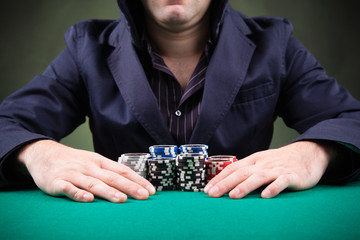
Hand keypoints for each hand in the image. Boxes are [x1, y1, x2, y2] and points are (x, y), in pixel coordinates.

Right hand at [17, 140, 155, 202]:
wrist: (44, 154)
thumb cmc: (74, 161)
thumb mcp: (93, 162)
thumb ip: (109, 172)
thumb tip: (131, 182)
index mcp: (100, 162)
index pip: (122, 171)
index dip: (137, 180)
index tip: (151, 190)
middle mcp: (89, 167)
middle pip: (112, 177)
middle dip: (129, 187)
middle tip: (144, 196)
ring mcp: (73, 174)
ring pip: (93, 183)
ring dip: (108, 191)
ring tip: (121, 199)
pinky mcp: (57, 182)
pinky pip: (69, 189)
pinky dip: (78, 194)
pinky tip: (88, 199)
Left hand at [204, 141, 333, 198]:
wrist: (308, 154)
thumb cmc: (280, 161)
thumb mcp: (261, 162)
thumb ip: (247, 171)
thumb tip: (226, 182)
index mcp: (254, 160)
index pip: (232, 169)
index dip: (219, 179)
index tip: (207, 190)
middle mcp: (263, 164)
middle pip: (241, 173)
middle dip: (225, 184)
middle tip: (212, 194)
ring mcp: (277, 169)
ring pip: (259, 177)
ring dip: (245, 186)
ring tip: (233, 196)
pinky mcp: (292, 176)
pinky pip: (282, 182)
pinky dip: (273, 188)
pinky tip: (265, 196)